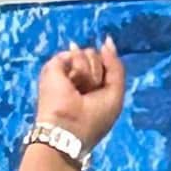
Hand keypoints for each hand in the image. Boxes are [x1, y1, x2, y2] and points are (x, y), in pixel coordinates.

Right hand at [34, 36, 125, 152]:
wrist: (67, 129)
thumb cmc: (93, 119)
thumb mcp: (114, 94)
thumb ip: (116, 67)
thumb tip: (107, 41)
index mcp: (93, 84)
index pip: (105, 63)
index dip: (108, 69)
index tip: (101, 85)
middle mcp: (79, 74)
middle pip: (97, 56)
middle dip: (98, 75)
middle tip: (89, 93)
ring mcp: (67, 69)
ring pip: (87, 53)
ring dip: (89, 75)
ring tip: (79, 91)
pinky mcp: (55, 66)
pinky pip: (75, 54)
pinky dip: (79, 71)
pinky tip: (72, 83)